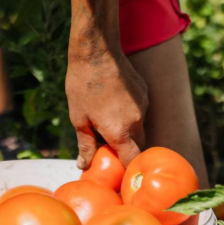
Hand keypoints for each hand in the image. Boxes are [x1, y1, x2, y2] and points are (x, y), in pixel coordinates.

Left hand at [66, 48, 148, 169]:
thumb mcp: (78, 118)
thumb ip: (86, 144)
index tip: (117, 173)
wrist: (96, 51)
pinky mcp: (144, 92)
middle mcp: (137, 121)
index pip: (132, 161)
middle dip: (126, 150)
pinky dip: (130, 114)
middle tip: (108, 147)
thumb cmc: (82, 85)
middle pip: (139, 146)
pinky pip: (140, 111)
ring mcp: (143, 105)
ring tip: (107, 120)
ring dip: (128, 131)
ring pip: (140, 128)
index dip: (126, 171)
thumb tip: (83, 165)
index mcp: (120, 131)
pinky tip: (113, 102)